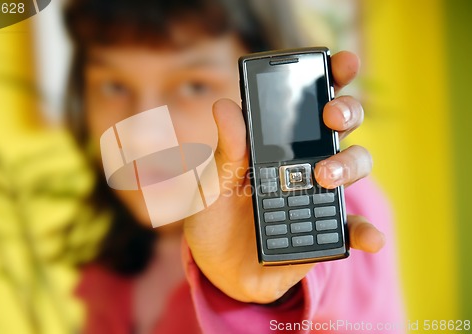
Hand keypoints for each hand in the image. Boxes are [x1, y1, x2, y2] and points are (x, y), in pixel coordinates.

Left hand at [183, 51, 384, 303]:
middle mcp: (305, 163)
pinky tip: (369, 238)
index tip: (342, 61)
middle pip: (341, 128)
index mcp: (277, 146)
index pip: (308, 104)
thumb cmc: (214, 219)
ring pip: (354, 167)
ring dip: (348, 165)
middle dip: (346, 113)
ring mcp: (318, 196)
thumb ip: (226, 151)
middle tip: (331, 116)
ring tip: (324, 178)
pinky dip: (364, 231)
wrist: (218, 269)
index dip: (330, 78)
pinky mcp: (325, 231)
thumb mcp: (213, 183)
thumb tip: (226, 105)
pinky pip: (351, 228)